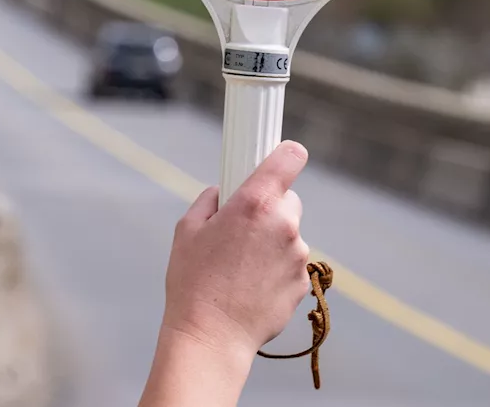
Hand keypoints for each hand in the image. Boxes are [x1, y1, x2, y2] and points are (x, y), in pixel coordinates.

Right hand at [161, 141, 311, 355]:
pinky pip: (291, 264)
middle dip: (269, 208)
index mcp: (254, 203)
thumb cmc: (193, 281)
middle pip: (288, 200)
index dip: (287, 154)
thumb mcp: (187, 229)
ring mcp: (297, 256)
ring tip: (240, 264)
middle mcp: (283, 225)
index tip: (283, 155)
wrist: (211, 335)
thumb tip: (223, 193)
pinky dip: (276, 268)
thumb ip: (210, 201)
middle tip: (241, 227)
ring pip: (290, 234)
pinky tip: (250, 284)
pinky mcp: (302, 283)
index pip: (289, 159)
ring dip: (272, 241)